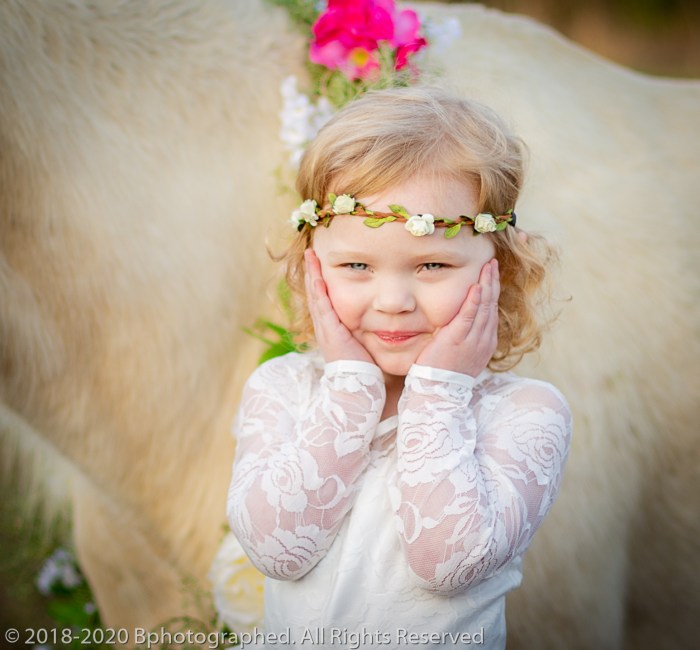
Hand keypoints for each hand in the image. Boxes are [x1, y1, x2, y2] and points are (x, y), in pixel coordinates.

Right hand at [304, 249, 373, 363]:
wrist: (357, 385)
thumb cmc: (365, 367)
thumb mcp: (364, 342)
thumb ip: (368, 329)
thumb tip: (382, 317)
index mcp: (332, 328)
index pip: (323, 298)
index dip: (320, 280)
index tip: (320, 263)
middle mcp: (324, 326)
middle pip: (314, 293)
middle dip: (312, 272)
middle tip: (310, 253)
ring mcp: (325, 328)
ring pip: (315, 295)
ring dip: (312, 274)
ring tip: (310, 256)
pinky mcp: (329, 331)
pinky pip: (321, 306)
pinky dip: (318, 290)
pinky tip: (317, 275)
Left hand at [415, 258, 499, 376]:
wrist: (439, 391)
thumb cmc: (446, 373)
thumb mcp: (462, 354)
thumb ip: (464, 336)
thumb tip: (460, 322)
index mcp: (486, 342)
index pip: (492, 310)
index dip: (493, 291)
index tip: (492, 274)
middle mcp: (484, 339)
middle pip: (492, 304)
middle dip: (493, 282)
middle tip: (493, 262)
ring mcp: (473, 340)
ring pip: (484, 307)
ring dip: (486, 284)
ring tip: (488, 266)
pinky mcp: (457, 339)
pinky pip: (469, 316)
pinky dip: (474, 300)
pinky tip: (477, 286)